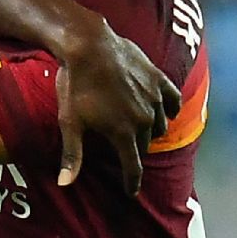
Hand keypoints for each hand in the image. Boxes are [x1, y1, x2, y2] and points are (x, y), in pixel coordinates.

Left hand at [56, 21, 182, 194]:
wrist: (88, 46)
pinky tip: (166, 110)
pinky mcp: (158, 78)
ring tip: (140, 131)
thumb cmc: (75, 85)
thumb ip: (72, 154)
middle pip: (145, 144)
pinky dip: (170, 107)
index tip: (131, 192)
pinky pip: (172, 99)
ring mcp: (154, 98)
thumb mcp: (70, 122)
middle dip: (136, 151)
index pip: (133, 166)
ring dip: (151, 130)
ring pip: (159, 124)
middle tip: (127, 153)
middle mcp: (144, 119)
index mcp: (123, 133)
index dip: (132, 182)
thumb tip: (64, 183)